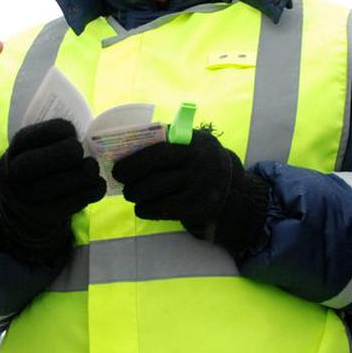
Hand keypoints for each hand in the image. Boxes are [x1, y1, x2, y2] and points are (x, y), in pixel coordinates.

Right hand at [0, 118, 105, 261]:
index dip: (60, 129)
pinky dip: (91, 192)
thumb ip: (52, 139)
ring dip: (85, 173)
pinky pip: (71, 203)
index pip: (37, 135)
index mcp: (16, 148)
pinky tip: (98, 185)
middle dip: (71, 152)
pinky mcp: (43, 215)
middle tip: (81, 151)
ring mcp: (28, 197)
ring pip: (61, 184)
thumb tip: (89, 132)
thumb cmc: (38, 166)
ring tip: (93, 167)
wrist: (20, 204)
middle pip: (47, 160)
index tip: (72, 132)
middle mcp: (16, 173)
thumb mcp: (33, 148)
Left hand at [112, 129, 269, 256]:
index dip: (134, 160)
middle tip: (122, 183)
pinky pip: (164, 210)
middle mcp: (200, 164)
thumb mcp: (192, 145)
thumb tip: (128, 149)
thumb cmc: (201, 164)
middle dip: (131, 181)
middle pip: (154, 175)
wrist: (234, 191)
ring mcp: (200, 188)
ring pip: (156, 193)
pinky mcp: (199, 208)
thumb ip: (168, 142)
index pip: (158, 151)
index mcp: (195, 143)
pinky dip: (147, 210)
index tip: (117, 168)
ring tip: (131, 194)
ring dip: (137, 195)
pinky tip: (142, 208)